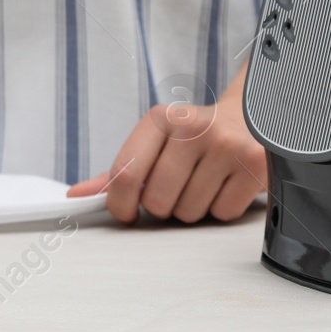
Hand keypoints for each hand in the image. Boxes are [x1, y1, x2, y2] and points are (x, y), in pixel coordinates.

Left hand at [67, 66, 265, 222]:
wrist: (251, 118)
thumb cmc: (195, 137)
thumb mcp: (156, 143)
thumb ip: (119, 171)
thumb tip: (76, 196)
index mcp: (161, 118)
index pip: (126, 173)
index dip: (120, 204)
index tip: (127, 213)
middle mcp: (194, 127)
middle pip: (157, 200)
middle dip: (163, 206)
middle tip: (177, 189)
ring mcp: (227, 145)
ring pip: (189, 212)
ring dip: (192, 209)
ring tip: (204, 182)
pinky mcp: (254, 165)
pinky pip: (222, 214)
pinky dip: (221, 210)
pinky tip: (226, 185)